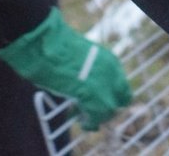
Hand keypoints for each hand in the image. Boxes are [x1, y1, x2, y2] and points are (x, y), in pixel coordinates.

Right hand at [0, 8, 130, 129]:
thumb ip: (90, 73)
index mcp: (111, 61)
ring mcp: (105, 86)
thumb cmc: (57, 48)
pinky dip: (88, 123)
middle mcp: (112, 74)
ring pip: (109, 111)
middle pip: (121, 101)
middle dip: (108, 109)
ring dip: (97, 117)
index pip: (122, 86)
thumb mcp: (81, 59)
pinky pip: (95, 118)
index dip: (112, 96)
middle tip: (94, 113)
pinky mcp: (93, 98)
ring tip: (81, 117)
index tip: (102, 100)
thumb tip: (86, 90)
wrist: (47, 45)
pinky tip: (79, 121)